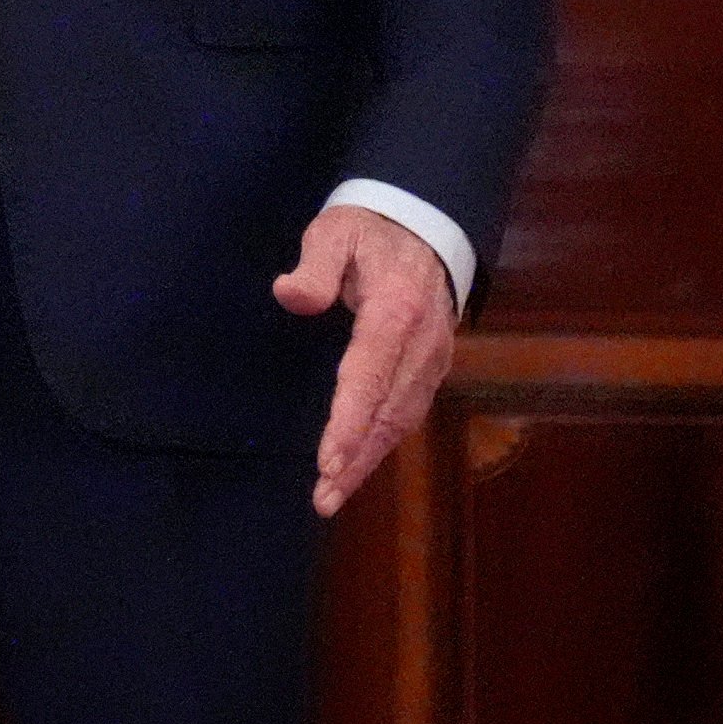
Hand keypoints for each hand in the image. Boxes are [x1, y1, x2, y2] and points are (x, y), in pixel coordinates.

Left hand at [273, 205, 457, 517]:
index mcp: (397, 309)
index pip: (371, 373)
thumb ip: (315, 264)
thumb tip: (289, 295)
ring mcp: (432, 359)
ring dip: (369, 460)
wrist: (426, 226)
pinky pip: (407, 413)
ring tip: (333, 495)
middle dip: (357, 457)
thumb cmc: (370, 231)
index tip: (328, 460)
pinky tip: (357, 468)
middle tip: (324, 497)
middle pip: (388, 410)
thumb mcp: (337, 231)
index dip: (350, 421)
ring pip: (400, 419)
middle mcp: (422, 343)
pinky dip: (382, 445)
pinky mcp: (432, 368)